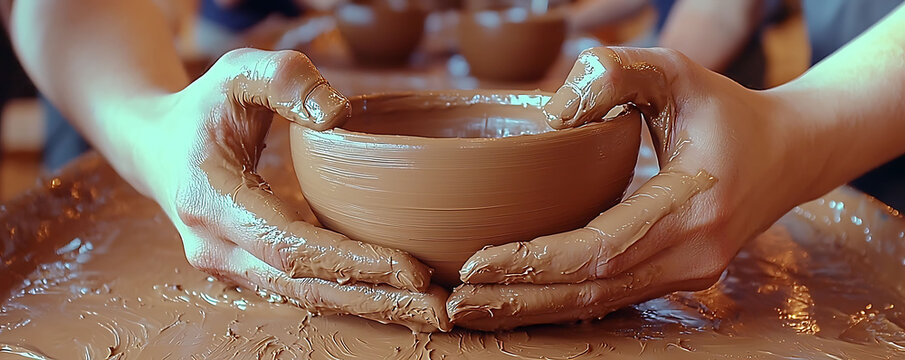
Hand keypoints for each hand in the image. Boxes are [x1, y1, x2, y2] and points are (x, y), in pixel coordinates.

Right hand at [128, 48, 449, 331]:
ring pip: (306, 298)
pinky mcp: (248, 271)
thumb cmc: (202, 107)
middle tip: (439, 308)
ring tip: (431, 311)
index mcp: (209, 201)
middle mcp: (215, 248)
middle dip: (375, 300)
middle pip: (304, 288)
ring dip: (370, 307)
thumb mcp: (235, 73)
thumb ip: (283, 78)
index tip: (412, 269)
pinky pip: (304, 290)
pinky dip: (352, 296)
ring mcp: (229, 266)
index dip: (353, 262)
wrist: (155, 147)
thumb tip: (338, 114)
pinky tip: (398, 298)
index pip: (290, 247)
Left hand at [448, 47, 809, 329]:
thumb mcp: (676, 73)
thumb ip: (616, 75)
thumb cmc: (726, 110)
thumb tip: (553, 115)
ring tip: (473, 310)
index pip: (600, 250)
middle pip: (591, 292)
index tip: (477, 261)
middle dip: (520, 298)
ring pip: (599, 304)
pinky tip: (519, 301)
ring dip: (534, 309)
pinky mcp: (677, 277)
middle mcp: (693, 255)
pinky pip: (611, 297)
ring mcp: (688, 274)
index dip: (535, 261)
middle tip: (457, 302)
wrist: (788, 153)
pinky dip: (561, 302)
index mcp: (692, 208)